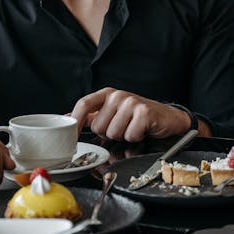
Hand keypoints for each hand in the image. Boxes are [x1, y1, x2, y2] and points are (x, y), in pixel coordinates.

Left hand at [71, 88, 198, 142]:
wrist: (167, 118)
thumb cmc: (138, 117)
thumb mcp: (113, 113)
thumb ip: (92, 115)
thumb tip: (67, 117)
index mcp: (107, 94)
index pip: (84, 104)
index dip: (75, 121)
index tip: (71, 136)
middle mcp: (118, 95)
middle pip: (98, 126)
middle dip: (108, 134)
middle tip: (122, 128)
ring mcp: (131, 102)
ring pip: (113, 133)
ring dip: (123, 137)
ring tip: (132, 128)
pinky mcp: (144, 112)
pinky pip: (129, 136)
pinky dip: (135, 138)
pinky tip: (141, 130)